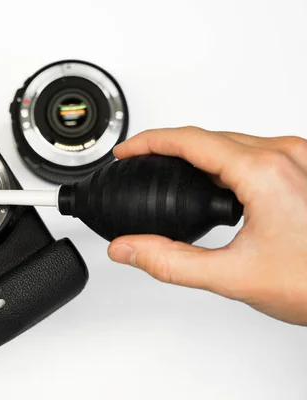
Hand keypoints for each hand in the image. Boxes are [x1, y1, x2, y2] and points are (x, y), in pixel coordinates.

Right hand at [108, 127, 306, 324]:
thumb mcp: (233, 276)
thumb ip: (169, 262)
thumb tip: (129, 249)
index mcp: (264, 172)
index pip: (189, 140)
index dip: (149, 142)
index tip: (127, 150)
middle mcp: (286, 155)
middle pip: (209, 137)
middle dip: (169, 148)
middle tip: (141, 160)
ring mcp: (300, 158)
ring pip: (233, 142)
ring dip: (198, 156)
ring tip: (171, 173)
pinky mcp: (306, 167)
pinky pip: (255, 151)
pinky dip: (225, 163)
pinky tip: (215, 185)